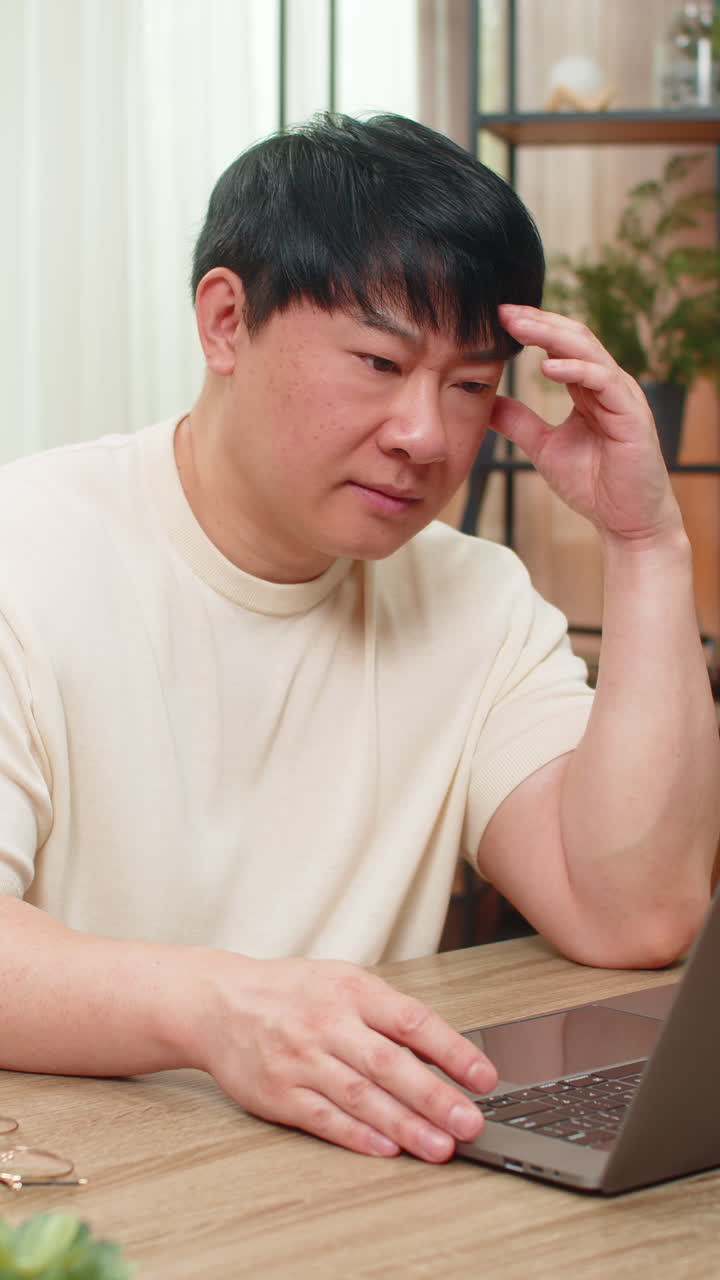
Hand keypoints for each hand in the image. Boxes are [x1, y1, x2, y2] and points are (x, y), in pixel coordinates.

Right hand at [197, 954, 496, 1160]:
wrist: (219, 1002)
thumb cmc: (292, 992)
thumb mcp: (342, 981)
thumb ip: (387, 1014)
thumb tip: (442, 1053)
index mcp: (351, 990)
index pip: (412, 1021)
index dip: (452, 1050)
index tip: (484, 1076)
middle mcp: (328, 1023)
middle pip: (390, 1064)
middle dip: (435, 1097)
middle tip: (470, 1123)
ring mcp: (301, 1059)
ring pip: (360, 1097)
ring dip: (404, 1125)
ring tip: (440, 1147)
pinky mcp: (278, 1092)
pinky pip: (324, 1117)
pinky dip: (357, 1135)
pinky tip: (386, 1149)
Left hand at [492, 305, 682, 544]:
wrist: (625, 521)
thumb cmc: (592, 485)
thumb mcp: (543, 447)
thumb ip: (519, 421)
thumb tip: (487, 402)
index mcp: (588, 388)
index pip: (560, 345)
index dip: (532, 328)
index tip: (497, 319)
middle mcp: (607, 385)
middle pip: (573, 338)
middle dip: (538, 322)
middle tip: (504, 311)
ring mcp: (622, 397)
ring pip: (589, 351)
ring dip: (552, 336)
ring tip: (520, 327)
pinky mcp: (632, 415)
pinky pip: (604, 382)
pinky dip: (576, 370)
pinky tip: (547, 367)